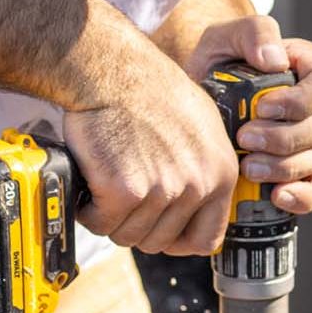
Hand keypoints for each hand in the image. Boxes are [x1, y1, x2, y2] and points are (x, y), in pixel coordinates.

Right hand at [63, 39, 238, 256]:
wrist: (116, 71)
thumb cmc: (153, 91)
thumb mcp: (202, 127)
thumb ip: (204, 168)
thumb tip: (196, 203)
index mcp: (221, 172)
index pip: (207, 238)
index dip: (179, 240)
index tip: (160, 230)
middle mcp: (198, 185)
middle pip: (160, 241)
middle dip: (137, 224)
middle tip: (123, 196)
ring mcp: (163, 190)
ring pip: (128, 235)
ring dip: (112, 216)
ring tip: (108, 181)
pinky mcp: (125, 191)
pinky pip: (101, 223)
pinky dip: (90, 209)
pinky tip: (93, 180)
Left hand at [186, 16, 311, 214]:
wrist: (199, 99)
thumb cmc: (217, 63)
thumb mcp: (226, 37)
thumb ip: (253, 33)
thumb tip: (276, 60)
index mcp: (310, 69)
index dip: (301, 101)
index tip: (263, 107)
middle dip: (284, 138)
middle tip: (245, 138)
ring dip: (285, 167)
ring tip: (248, 167)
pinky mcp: (305, 173)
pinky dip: (303, 198)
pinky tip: (277, 197)